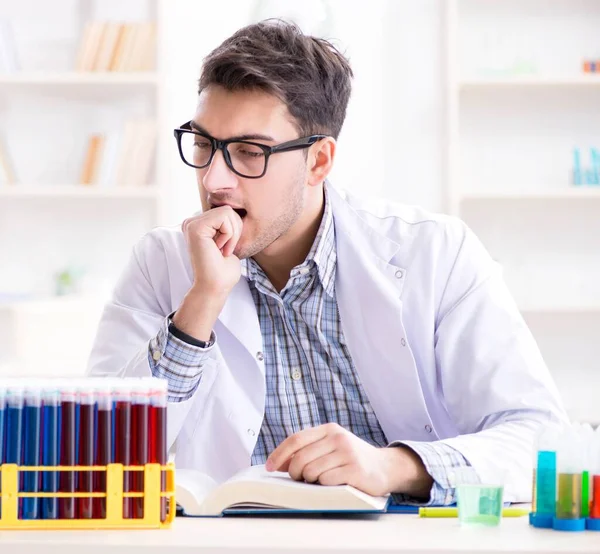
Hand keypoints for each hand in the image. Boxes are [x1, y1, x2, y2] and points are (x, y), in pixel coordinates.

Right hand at [182, 205, 242, 294]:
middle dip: (235, 231)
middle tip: (224, 251)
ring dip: (233, 235)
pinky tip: (219, 248)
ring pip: (228, 212)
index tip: (225, 250)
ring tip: (221, 250)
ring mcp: (191, 224)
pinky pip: (224, 217)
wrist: (215, 288)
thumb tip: (238, 215)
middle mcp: (192, 222)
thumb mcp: (228, 243)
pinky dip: (229, 235)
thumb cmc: (223, 272)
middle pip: (228, 210)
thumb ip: (228, 227)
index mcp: (199, 226)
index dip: (235, 231)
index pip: (227, 212)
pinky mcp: (195, 227)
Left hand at [265, 423, 431, 497]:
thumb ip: (309, 450)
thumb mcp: (332, 446)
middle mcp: (337, 437)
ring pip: (311, 470)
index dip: (279, 454)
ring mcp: (347, 453)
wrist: (384, 467)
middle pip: (300, 457)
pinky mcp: (354, 469)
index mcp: (329, 429)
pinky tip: (334, 483)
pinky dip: (325, 485)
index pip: (296, 439)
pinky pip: (326, 480)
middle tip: (300, 479)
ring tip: (321, 480)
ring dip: (310, 481)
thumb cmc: (352, 458)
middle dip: (294, 472)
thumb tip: (280, 463)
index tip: (269, 467)